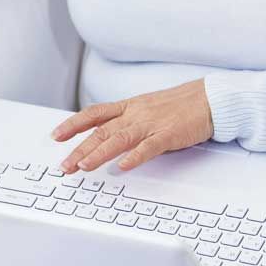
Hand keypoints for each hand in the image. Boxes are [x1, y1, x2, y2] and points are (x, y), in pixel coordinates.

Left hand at [49, 79, 213, 172]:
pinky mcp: (169, 134)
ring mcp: (151, 124)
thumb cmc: (179, 105)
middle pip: (100, 132)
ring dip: (98, 154)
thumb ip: (127, 121)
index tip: (56, 136)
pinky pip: (149, 147)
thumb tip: (107, 137)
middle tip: (64, 166)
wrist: (210, 98)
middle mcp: (135, 114)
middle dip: (79, 149)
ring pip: (118, 139)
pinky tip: (122, 167)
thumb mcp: (146, 109)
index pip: (93, 114)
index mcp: (128, 107)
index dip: (73, 124)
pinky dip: (134, 157)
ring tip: (83, 167)